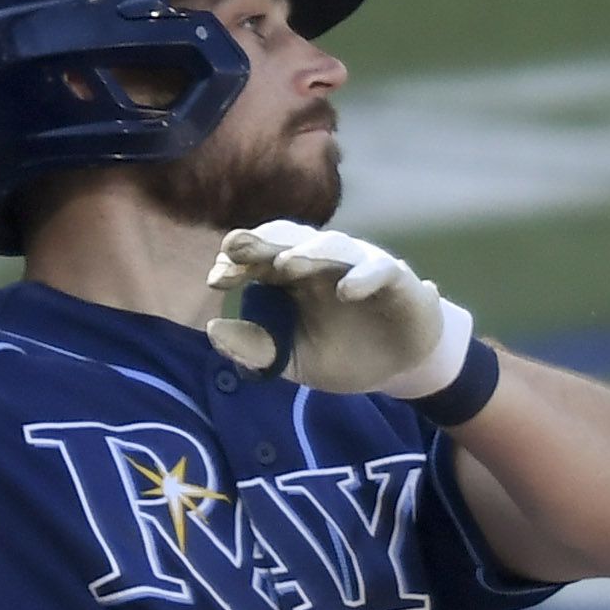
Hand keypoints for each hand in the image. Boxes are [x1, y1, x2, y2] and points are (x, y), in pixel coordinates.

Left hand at [203, 222, 476, 398]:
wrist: (397, 367)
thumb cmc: (341, 354)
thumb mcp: (292, 360)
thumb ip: (255, 349)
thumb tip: (212, 330)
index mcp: (291, 278)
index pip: (258, 259)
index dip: (237, 264)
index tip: (217, 279)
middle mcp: (321, 263)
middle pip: (288, 242)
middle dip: (261, 242)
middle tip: (234, 246)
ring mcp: (358, 265)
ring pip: (332, 247)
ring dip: (309, 252)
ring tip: (285, 263)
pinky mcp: (394, 278)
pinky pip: (378, 269)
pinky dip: (363, 276)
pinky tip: (347, 290)